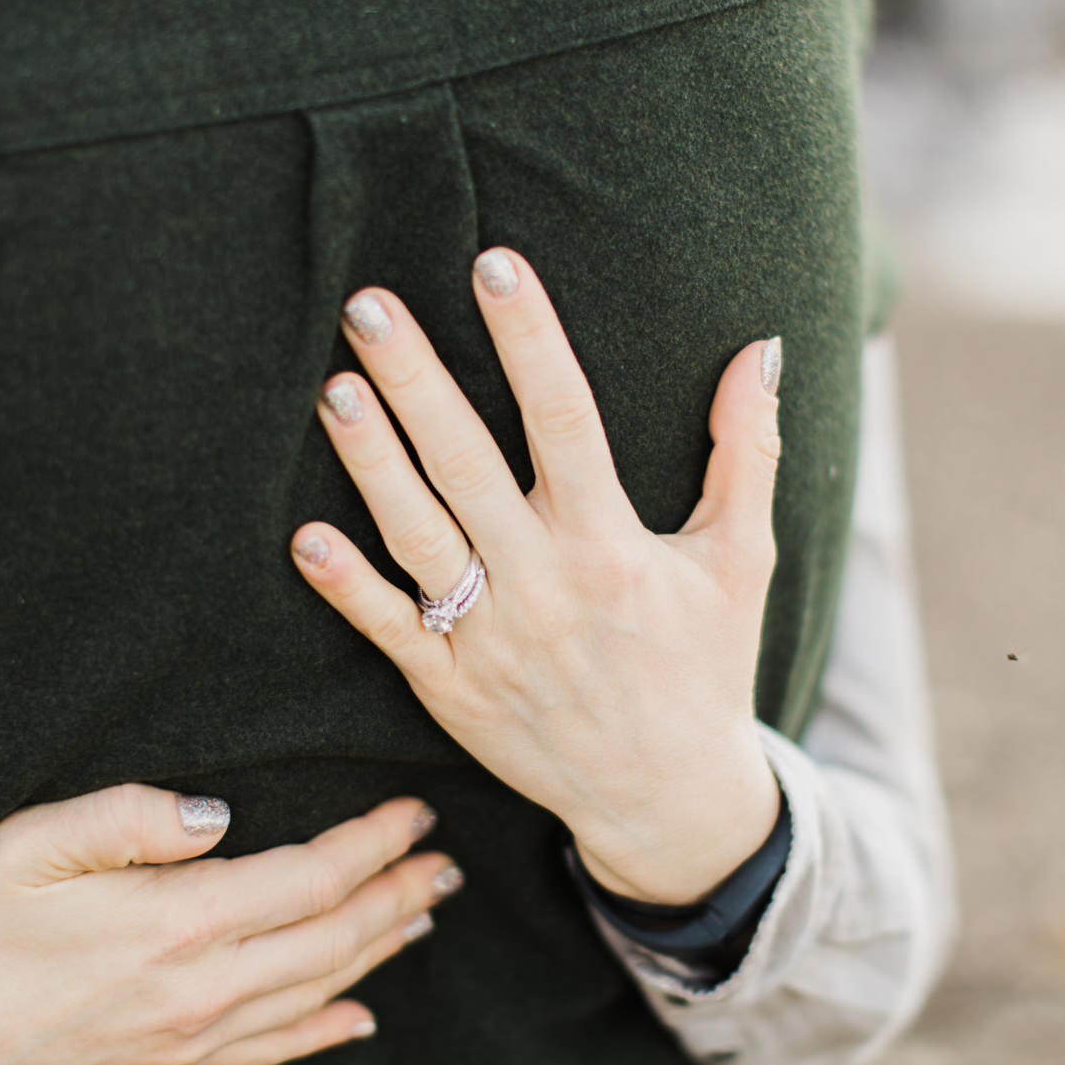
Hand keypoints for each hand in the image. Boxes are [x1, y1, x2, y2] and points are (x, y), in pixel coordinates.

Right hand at [0, 785, 456, 1064]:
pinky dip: (327, 1030)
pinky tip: (363, 1014)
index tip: (414, 810)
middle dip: (398, 894)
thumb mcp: (34, 843)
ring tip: (422, 910)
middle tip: (446, 860)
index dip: (372, 843)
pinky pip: (272, 1052)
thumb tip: (219, 814)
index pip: (308, 879)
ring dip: (379, 949)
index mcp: (175, 924)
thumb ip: (131, 816)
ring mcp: (190, 1039)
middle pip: (333, 939)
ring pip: (316, 993)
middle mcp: (199, 992)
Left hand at [290, 248, 782, 906]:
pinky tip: (303, 535)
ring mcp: (492, 640)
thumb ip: (746, 452)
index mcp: (612, 544)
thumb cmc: (704, 665)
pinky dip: (347, 587)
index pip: (565, 418)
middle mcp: (545, 584)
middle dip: (417, 379)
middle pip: (468, 464)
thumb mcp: (741, 560)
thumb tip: (761, 347)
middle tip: (366, 304)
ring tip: (332, 389)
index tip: (494, 264)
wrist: (665, 799)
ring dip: (371, 463)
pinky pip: (390, 630)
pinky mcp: (452, 689)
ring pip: (417, 536)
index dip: (529, 338)